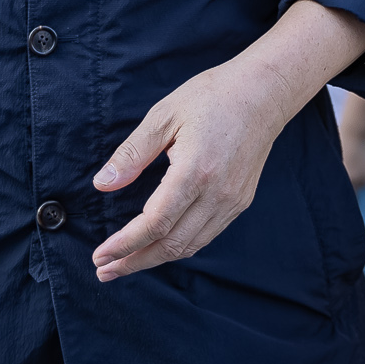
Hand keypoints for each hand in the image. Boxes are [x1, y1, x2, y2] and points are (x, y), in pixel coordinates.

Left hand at [90, 0, 364, 280]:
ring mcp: (232, 200)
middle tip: (103, 271)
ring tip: (125, 264)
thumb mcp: (164, 115)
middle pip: (171, 244)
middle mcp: (217, 193)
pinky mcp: (240, 201)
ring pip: (190, 246)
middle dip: (134, 261)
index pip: (155, 222)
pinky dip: (179, 247)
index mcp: (195, 170)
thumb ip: (132, 153)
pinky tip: (159, 245)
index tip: (100, 256)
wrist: (264, 92)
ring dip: (155, 259)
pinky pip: (206, 235)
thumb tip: (102, 184)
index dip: (125, 244)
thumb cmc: (211, 96)